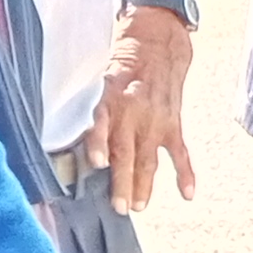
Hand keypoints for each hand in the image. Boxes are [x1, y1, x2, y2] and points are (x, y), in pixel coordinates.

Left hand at [86, 5, 195, 212]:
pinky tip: (187, 194)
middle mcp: (134, 113)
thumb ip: (87, 111)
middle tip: (119, 207)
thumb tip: (65, 140)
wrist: (155, 46)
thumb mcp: (95, 82)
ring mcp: (157, 121)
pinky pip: (180, 153)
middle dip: (123, 182)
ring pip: (150, 159)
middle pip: (127, 152)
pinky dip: (185, 174)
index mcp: (110, 101)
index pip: (103, 126)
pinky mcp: (173, 124)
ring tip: (139, 207)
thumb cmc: (117, 68)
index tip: (98, 163)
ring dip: (145, 185)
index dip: (100, 144)